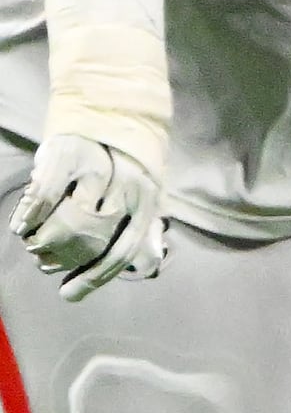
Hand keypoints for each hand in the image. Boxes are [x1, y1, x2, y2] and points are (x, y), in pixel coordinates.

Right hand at [12, 135, 165, 298]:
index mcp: (146, 205)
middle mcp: (130, 189)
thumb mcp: (137, 199)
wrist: (104, 118)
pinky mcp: (68, 156)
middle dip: (63, 256)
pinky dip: (32, 212)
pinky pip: (48, 191)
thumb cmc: (116, 169)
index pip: (123, 249)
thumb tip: (146, 265)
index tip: (67, 294)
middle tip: (43, 260)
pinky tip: (22, 225)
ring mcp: (100, 170)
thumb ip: (140, 232)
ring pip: (71, 219)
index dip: (94, 276)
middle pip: (93, 239)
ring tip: (33, 242)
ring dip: (44, 238)